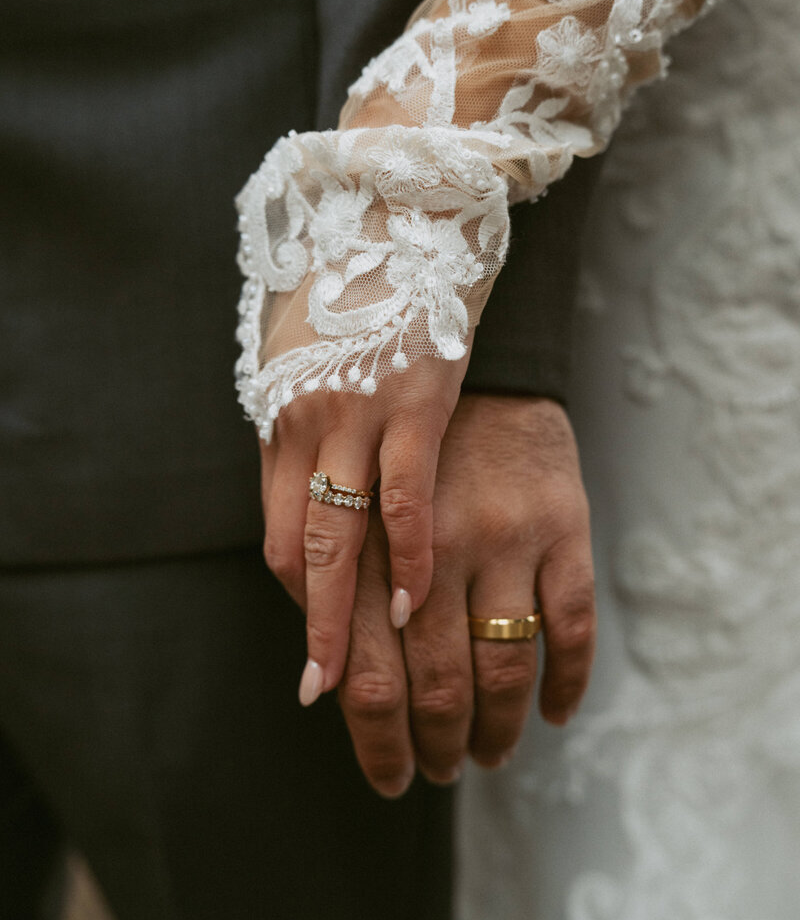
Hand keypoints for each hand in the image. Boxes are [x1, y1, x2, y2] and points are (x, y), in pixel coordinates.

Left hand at [259, 343, 472, 704]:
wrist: (389, 222)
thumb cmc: (349, 308)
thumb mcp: (308, 376)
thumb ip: (308, 447)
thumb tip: (320, 521)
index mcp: (283, 428)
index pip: (284, 541)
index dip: (303, 607)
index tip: (320, 660)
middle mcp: (309, 428)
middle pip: (307, 554)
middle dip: (321, 636)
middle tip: (331, 697)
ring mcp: (358, 416)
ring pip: (347, 537)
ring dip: (358, 616)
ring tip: (380, 678)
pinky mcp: (415, 400)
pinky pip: (406, 495)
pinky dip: (408, 554)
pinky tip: (422, 601)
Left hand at [338, 393, 595, 796]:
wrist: (481, 373)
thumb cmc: (400, 452)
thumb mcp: (352, 505)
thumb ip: (337, 587)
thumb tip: (324, 687)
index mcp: (374, 543)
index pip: (368, 673)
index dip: (377, 741)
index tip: (389, 778)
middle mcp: (438, 545)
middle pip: (437, 683)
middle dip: (438, 745)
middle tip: (441, 771)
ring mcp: (507, 537)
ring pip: (505, 668)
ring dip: (498, 729)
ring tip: (490, 753)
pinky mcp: (564, 528)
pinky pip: (571, 627)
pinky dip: (565, 683)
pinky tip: (552, 713)